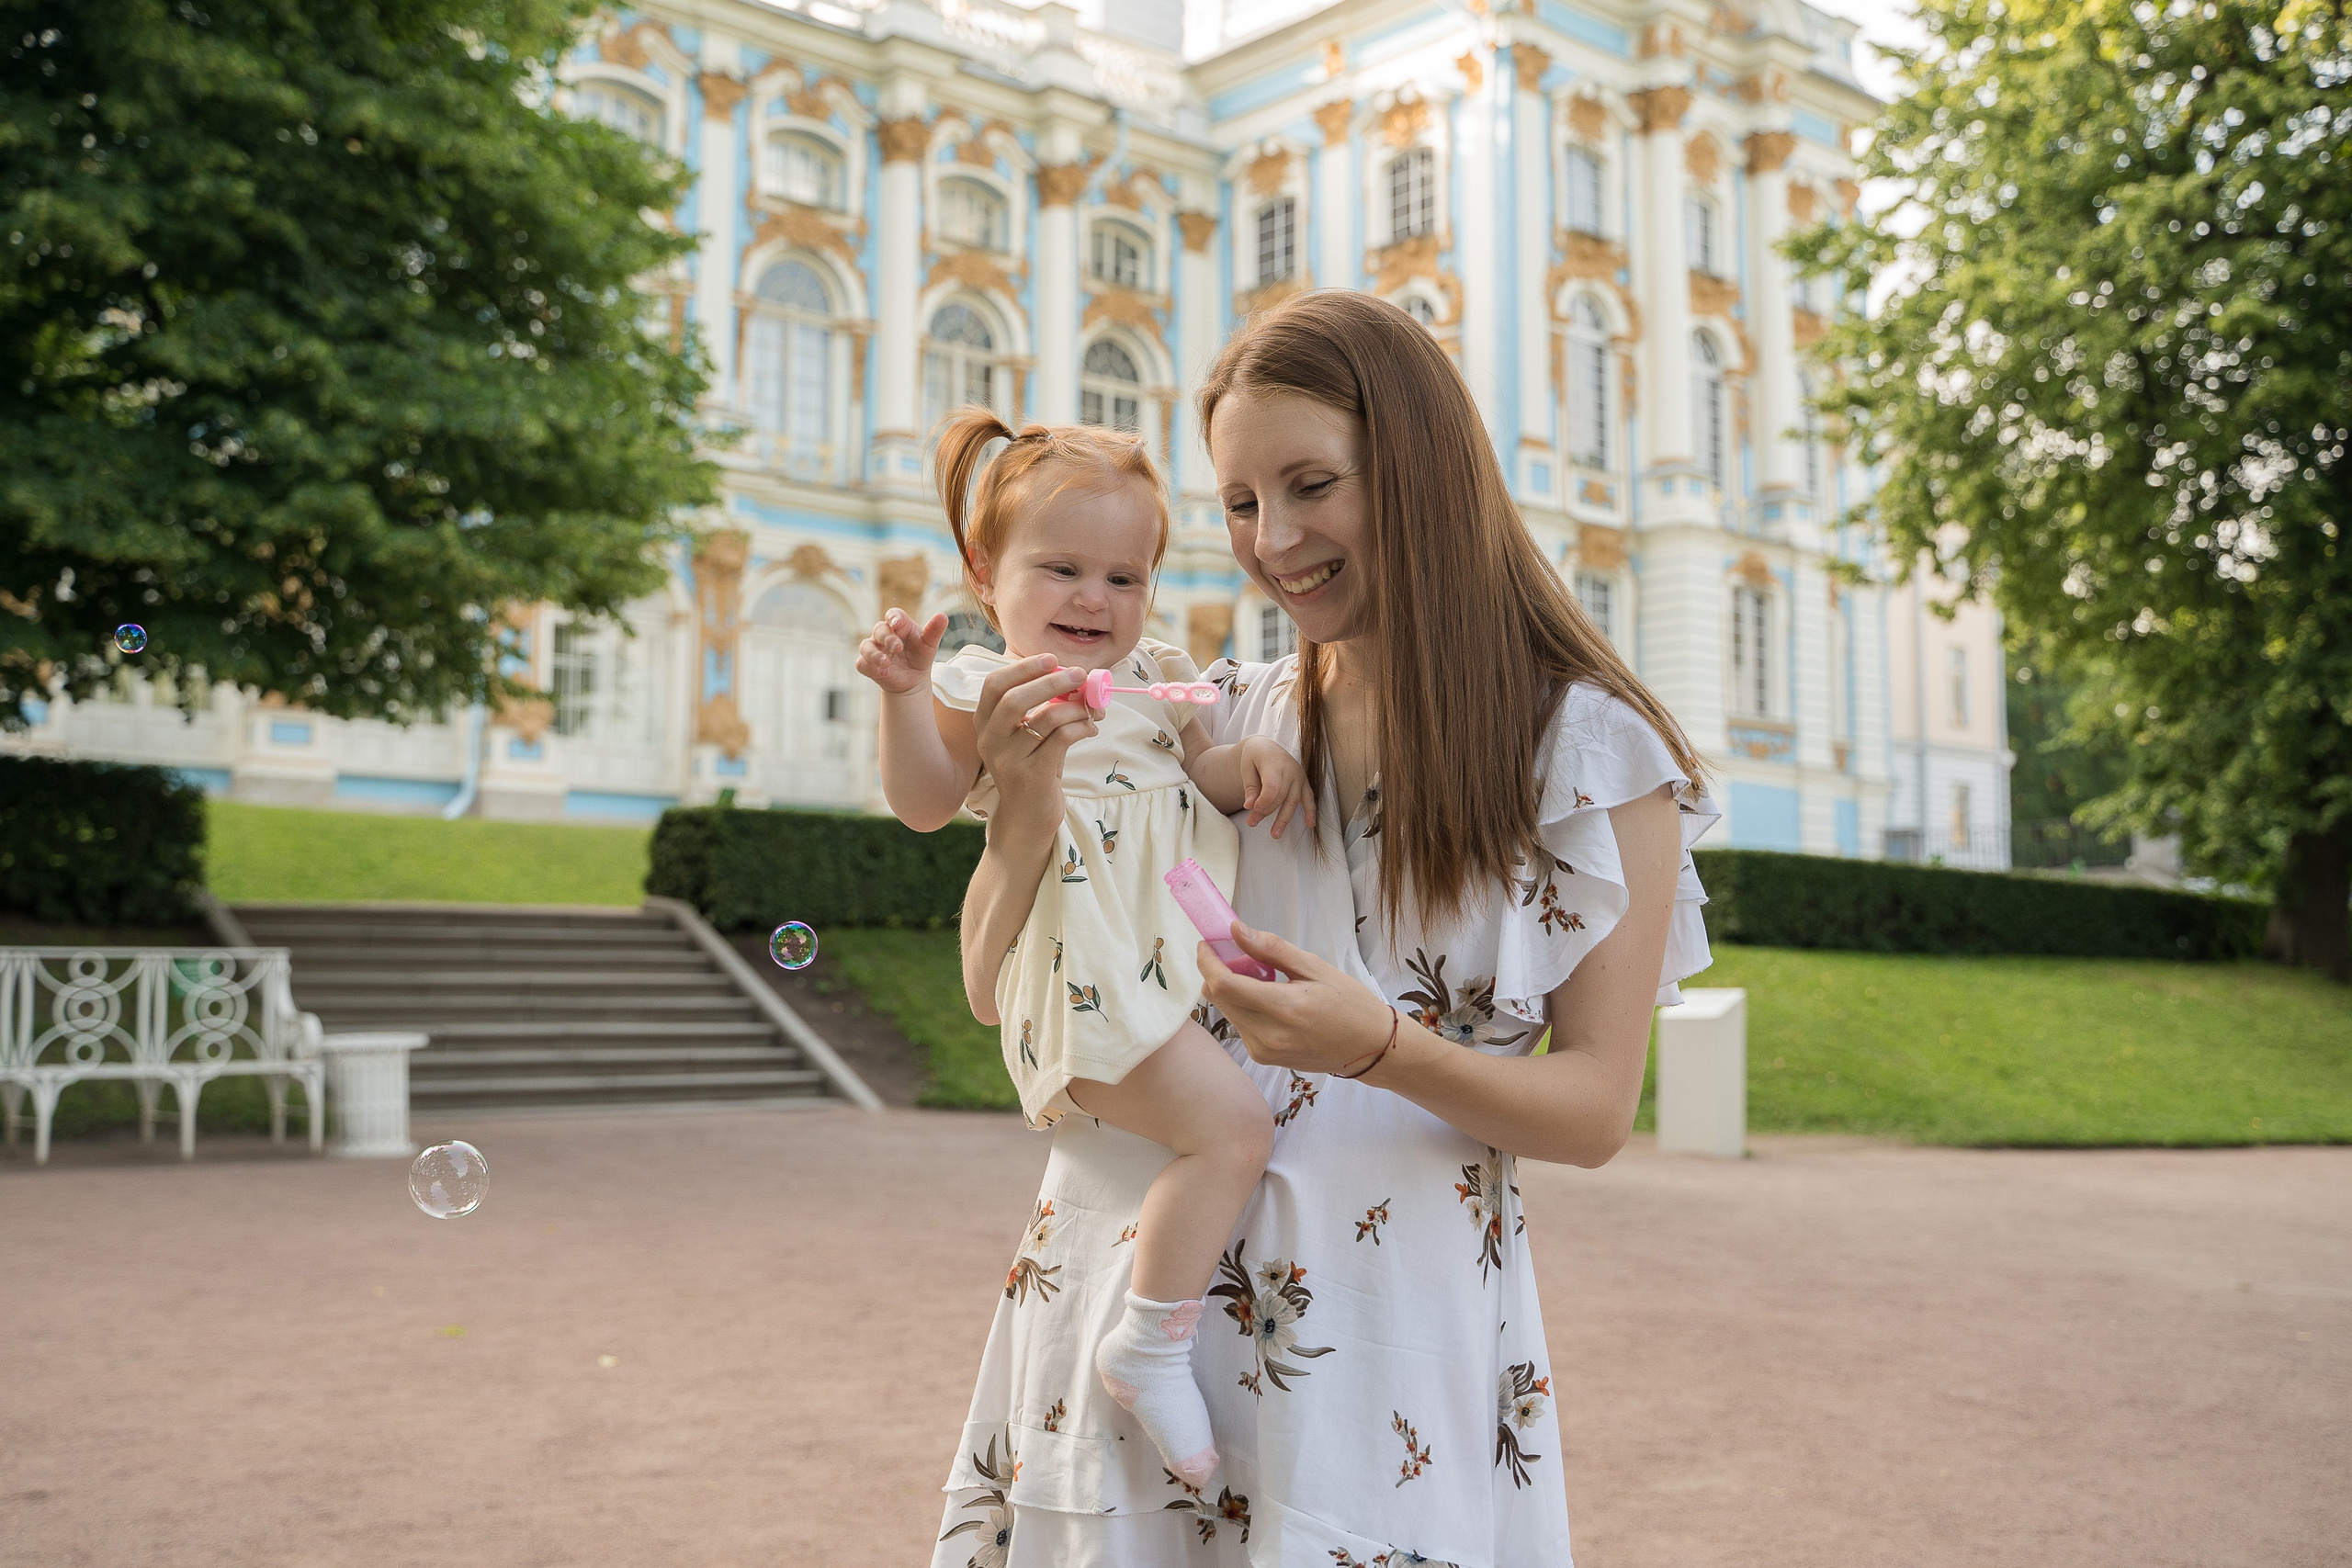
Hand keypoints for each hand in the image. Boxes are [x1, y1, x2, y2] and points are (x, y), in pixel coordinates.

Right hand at [856, 609, 947, 695]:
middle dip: (887, 637)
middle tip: (898, 647)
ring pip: (866, 646)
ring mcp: (874, 649)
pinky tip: (883, 673)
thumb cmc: (920, 656)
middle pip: (879, 629)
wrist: (913, 679)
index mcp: (899, 625)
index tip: (896, 623)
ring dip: (874, 654)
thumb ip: (934, 630)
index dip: (893, 617)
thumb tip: (943, 616)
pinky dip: (870, 667)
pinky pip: (862, 663)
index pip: (893, 615)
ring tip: (886, 663)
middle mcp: (883, 634)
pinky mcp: (868, 664)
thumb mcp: (929, 644)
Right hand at [972, 653, 1098, 838]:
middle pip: (1015, 699)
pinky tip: (1090, 729)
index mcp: (984, 723)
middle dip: (1052, 682)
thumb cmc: (1033, 769)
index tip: (1052, 660)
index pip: (994, 685)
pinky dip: (1081, 727)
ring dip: (1075, 708)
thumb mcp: (1030, 735)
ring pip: (1045, 719)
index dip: (1023, 668)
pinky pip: (1061, 739)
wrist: (1027, 818)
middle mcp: (990, 740)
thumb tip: (1077, 678)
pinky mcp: (1030, 776)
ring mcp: (1008, 760)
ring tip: (1092, 709)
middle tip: (1081, 675)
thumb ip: (1044, 707)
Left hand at [1198, 921, 1394, 1074]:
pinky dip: (1243, 1006)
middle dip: (1217, 971)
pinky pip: (1239, 1025)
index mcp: (1284, 1008)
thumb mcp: (1315, 967)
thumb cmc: (1350, 1004)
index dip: (1207, 961)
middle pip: (1218, 998)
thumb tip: (1236, 931)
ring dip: (1230, 989)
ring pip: (1227, 1011)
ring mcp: (1263, 1051)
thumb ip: (1272, 949)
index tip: (1207, 943)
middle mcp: (1267, 1035)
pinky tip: (1267, 999)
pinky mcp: (1263, 1058)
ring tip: (1260, 977)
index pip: (1224, 985)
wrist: (1370, 1048)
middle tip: (1236, 954)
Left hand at [1238, 735, 1316, 838]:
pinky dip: (1311, 811)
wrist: (1266, 747)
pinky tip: (1310, 824)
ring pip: (1293, 801)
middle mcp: (1290, 770)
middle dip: (1266, 812)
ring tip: (1275, 834)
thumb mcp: (1246, 768)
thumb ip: (1249, 787)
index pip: (1273, 787)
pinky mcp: (1304, 783)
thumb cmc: (1254, 757)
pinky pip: (1309, 798)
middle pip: (1280, 797)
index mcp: (1275, 763)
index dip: (1264, 801)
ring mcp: (1299, 777)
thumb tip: (1250, 805)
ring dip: (1283, 819)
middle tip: (1252, 822)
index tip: (1253, 810)